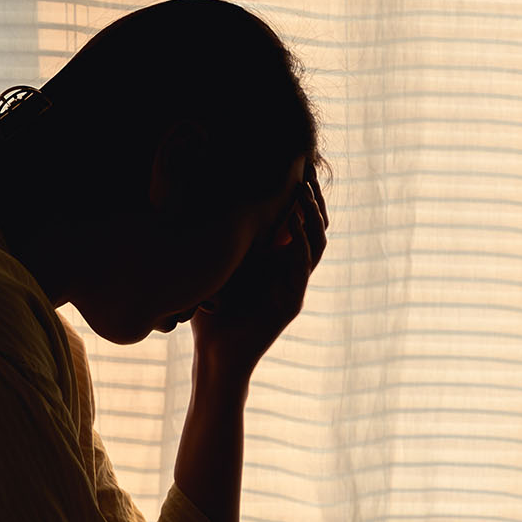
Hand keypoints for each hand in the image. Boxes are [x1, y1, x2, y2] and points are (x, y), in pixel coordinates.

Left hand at [189, 168, 327, 377]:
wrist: (214, 357)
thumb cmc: (210, 314)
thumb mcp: (216, 266)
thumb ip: (222, 240)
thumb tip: (204, 202)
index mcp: (275, 261)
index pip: (296, 219)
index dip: (299, 193)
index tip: (294, 165)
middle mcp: (289, 271)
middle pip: (313, 226)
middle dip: (311, 198)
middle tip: (305, 171)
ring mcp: (293, 287)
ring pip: (316, 244)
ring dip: (311, 217)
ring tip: (304, 193)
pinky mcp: (291, 303)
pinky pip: (302, 268)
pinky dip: (300, 244)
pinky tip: (296, 225)